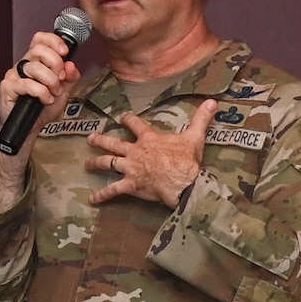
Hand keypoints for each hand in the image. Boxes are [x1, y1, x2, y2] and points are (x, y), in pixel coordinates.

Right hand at [0, 31, 80, 208]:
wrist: (29, 129)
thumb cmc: (42, 109)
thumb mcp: (63, 92)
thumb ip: (70, 77)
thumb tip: (71, 64)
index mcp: (35, 61)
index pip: (40, 39)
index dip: (54, 41)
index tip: (65, 52)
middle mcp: (23, 65)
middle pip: (39, 49)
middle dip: (55, 64)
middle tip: (60, 80)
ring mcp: (14, 75)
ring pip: (35, 67)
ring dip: (50, 82)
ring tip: (53, 94)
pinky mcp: (7, 87)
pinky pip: (27, 84)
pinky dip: (41, 92)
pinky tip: (45, 100)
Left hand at [87, 99, 217, 206]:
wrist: (181, 182)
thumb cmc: (186, 160)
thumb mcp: (195, 137)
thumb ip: (201, 119)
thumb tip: (213, 102)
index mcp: (149, 139)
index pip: (135, 124)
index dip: (128, 119)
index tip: (122, 117)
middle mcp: (135, 152)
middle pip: (113, 144)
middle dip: (101, 140)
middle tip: (90, 138)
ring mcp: (130, 169)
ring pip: (108, 163)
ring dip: (95, 163)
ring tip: (87, 164)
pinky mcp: (130, 185)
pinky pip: (112, 190)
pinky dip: (102, 195)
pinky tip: (92, 199)